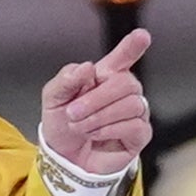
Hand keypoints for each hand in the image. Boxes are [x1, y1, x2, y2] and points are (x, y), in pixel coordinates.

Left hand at [41, 25, 153, 172]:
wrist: (64, 159)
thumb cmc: (62, 125)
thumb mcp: (53, 99)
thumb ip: (66, 80)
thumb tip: (87, 67)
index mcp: (104, 76)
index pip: (123, 57)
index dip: (133, 47)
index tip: (142, 36)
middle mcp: (124, 91)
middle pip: (125, 83)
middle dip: (96, 99)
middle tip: (74, 113)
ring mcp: (135, 113)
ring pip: (131, 104)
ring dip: (99, 117)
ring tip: (81, 127)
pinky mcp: (139, 134)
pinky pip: (135, 126)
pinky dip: (110, 130)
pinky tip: (96, 135)